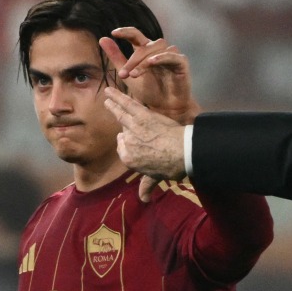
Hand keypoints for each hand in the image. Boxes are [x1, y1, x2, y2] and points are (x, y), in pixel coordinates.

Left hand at [100, 27, 199, 124]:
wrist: (165, 109)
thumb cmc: (149, 92)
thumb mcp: (128, 74)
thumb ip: (116, 57)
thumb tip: (102, 39)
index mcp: (145, 50)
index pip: (135, 35)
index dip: (125, 32)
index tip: (114, 33)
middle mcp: (158, 50)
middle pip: (145, 44)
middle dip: (133, 59)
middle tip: (124, 74)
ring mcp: (171, 55)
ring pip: (157, 49)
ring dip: (144, 61)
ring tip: (134, 75)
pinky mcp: (182, 62)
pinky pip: (172, 55)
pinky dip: (161, 57)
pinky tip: (152, 63)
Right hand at [103, 87, 187, 201]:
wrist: (184, 152)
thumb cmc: (171, 166)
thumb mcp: (156, 178)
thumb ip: (147, 186)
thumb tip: (144, 200)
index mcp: (129, 159)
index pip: (123, 149)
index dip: (128, 144)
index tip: (132, 141)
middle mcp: (128, 143)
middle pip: (122, 132)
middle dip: (119, 120)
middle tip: (111, 107)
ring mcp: (133, 128)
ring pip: (120, 114)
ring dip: (113, 103)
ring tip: (108, 95)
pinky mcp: (142, 115)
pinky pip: (127, 105)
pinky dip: (119, 97)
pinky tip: (111, 90)